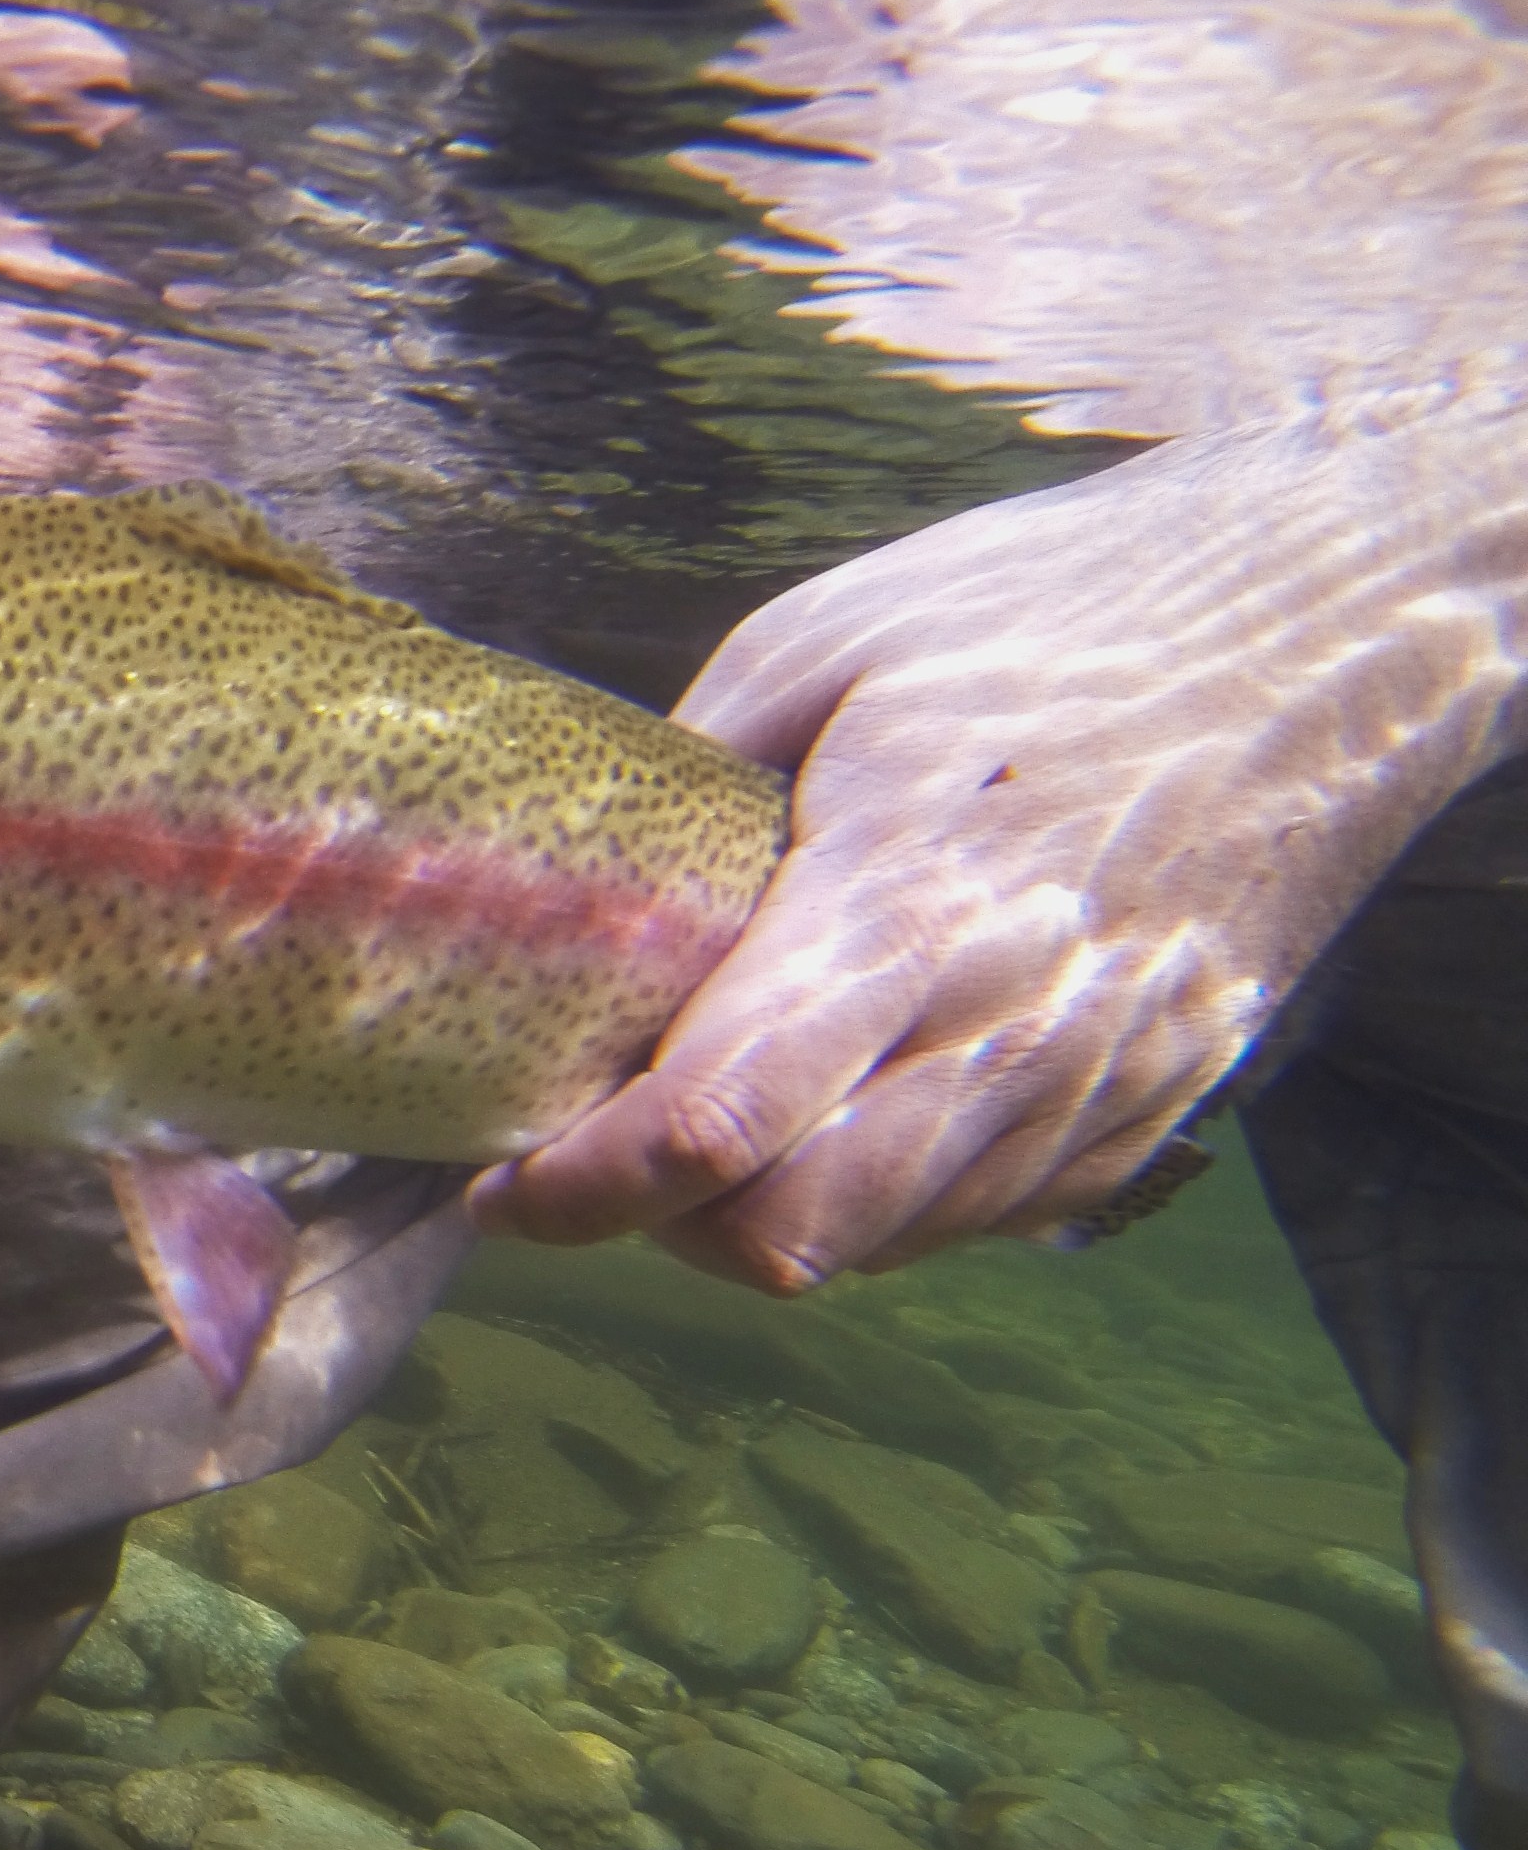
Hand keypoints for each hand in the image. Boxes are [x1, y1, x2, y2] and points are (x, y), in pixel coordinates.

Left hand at [469, 415, 1526, 1290]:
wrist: (1343, 618)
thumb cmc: (1055, 604)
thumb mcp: (824, 642)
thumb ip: (689, 791)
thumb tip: (572, 896)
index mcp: (911, 893)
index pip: (717, 1123)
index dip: (583, 1188)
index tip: (506, 1182)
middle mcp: (1020, 1016)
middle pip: (794, 1231)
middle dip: (661, 1226)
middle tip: (595, 1161)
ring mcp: (1106, 1075)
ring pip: (887, 1244)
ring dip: (770, 1217)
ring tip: (716, 1125)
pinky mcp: (1161, 1103)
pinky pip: (984, 1219)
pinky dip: (886, 1199)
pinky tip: (852, 1104)